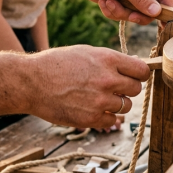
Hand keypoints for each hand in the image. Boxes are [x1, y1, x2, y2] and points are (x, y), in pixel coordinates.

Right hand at [23, 46, 149, 128]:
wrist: (31, 82)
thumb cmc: (57, 64)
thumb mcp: (86, 52)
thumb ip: (110, 60)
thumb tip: (133, 67)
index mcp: (108, 59)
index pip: (142, 70)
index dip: (140, 74)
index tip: (135, 77)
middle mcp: (107, 80)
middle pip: (137, 89)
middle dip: (127, 89)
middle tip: (114, 88)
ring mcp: (100, 101)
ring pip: (126, 106)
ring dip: (117, 103)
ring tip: (99, 97)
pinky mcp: (91, 118)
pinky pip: (112, 120)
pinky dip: (106, 117)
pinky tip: (93, 109)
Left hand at [67, 0, 172, 23]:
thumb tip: (157, 12)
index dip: (167, 9)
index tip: (166, 24)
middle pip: (150, 9)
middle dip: (137, 13)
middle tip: (130, 15)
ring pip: (134, 15)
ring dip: (120, 12)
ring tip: (108, 1)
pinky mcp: (119, 2)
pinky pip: (121, 15)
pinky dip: (111, 11)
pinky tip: (103, 1)